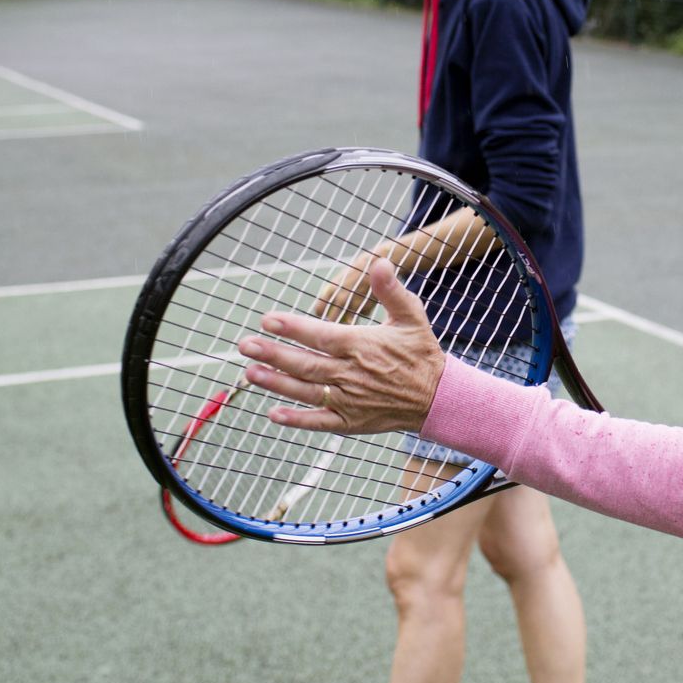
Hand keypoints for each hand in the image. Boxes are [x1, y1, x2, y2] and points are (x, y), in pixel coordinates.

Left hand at [239, 258, 446, 434]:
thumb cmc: (421, 352)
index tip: (267, 320)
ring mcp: (350, 400)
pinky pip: (320, 422)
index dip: (293, 328)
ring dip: (277, 383)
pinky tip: (274, 414)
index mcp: (363, 345)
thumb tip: (379, 261)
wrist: (438, 397)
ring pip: (306, 392)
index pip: (321, 335)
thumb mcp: (411, 316)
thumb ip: (391, 289)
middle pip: (306, 364)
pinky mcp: (351, 422)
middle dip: (274, 355)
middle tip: (245, 345)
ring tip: (250, 374)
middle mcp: (352, 374)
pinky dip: (297, 419)